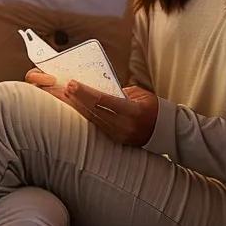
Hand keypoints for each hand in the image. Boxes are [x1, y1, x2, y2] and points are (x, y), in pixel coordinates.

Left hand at [24, 69, 158, 145]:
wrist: (166, 130)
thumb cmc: (152, 107)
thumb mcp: (138, 94)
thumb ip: (117, 92)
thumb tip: (95, 89)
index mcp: (132, 111)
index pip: (104, 100)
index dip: (85, 92)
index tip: (71, 83)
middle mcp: (124, 126)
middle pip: (93, 111)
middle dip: (75, 99)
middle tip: (59, 88)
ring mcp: (119, 136)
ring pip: (92, 120)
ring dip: (76, 108)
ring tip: (62, 97)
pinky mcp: (115, 141)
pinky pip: (96, 127)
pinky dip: (84, 116)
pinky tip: (74, 109)